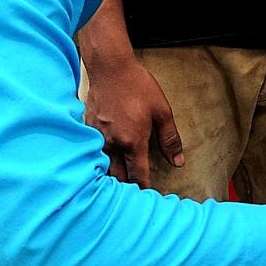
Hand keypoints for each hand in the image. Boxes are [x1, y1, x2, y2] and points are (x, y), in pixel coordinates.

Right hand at [82, 56, 182, 186]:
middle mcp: (112, 144)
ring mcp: (97, 137)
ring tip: (121, 181)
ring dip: (113, 175)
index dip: (145, 190)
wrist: (110, 67)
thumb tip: (178, 161)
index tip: (150, 198)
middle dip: (127, 187)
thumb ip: (170, 139)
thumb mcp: (162, 111)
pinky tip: (106, 160)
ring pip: (103, 167)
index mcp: (133, 142)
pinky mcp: (87, 129)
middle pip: (118, 177)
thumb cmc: (137, 86)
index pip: (138, 176)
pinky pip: (94, 152)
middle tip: (135, 194)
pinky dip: (101, 160)